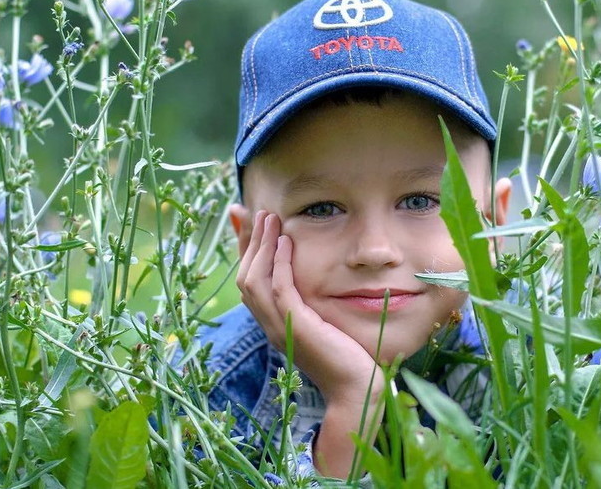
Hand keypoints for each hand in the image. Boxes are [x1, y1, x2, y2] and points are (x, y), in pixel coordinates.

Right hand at [236, 210, 384, 407]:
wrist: (356, 390)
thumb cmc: (348, 358)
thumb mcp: (325, 323)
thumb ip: (313, 303)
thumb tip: (313, 280)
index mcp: (274, 324)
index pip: (251, 281)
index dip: (245, 250)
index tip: (244, 220)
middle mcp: (271, 326)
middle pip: (245, 276)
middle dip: (248, 241)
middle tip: (254, 210)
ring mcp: (280, 328)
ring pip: (255, 281)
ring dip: (260, 246)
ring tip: (269, 217)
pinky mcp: (296, 327)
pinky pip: (279, 290)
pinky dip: (278, 264)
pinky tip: (285, 242)